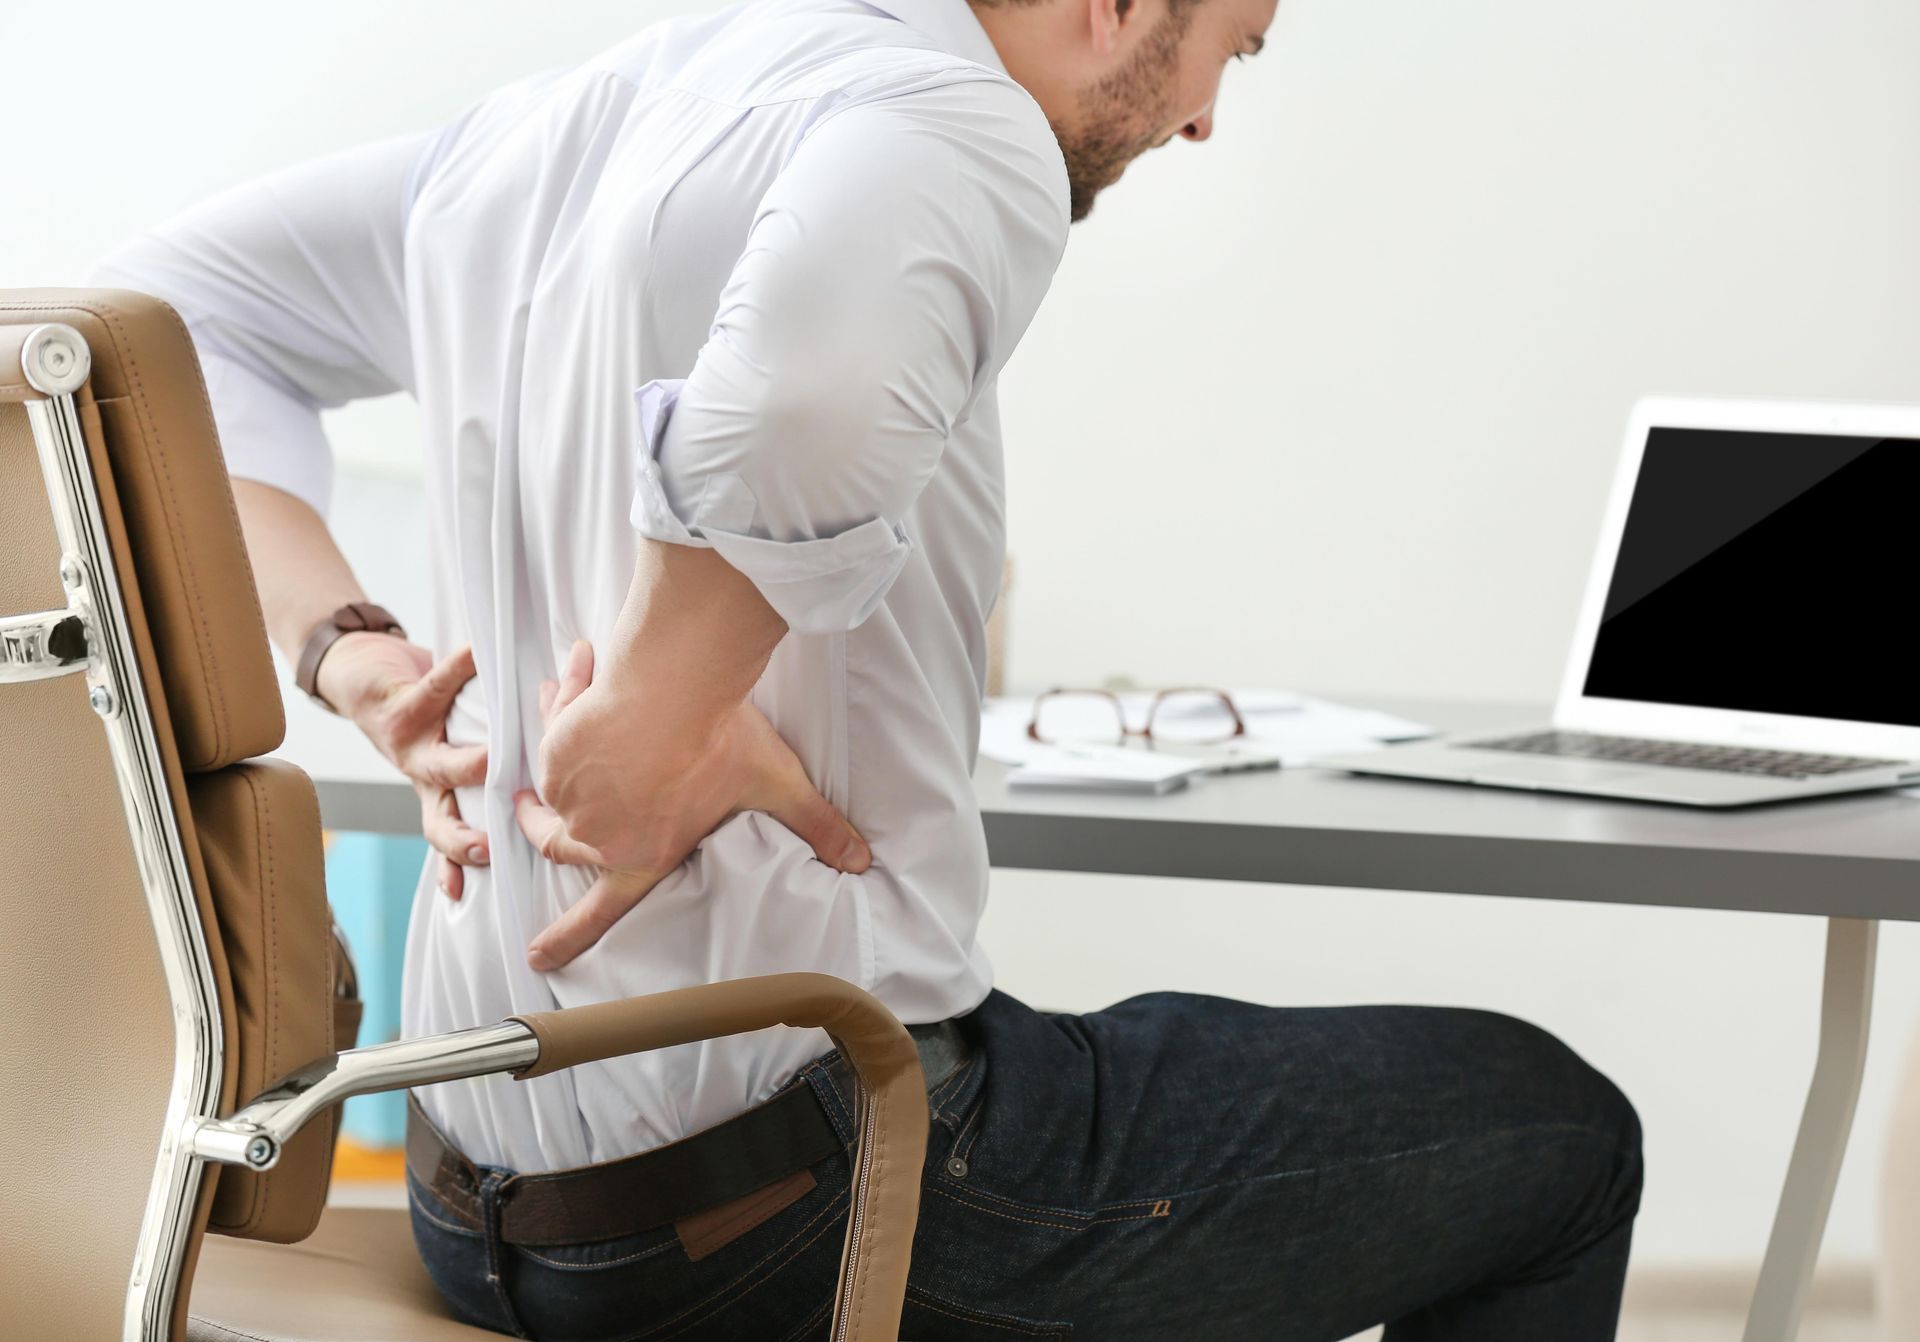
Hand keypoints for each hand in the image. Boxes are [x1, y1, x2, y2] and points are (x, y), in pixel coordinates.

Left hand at [317, 634, 489, 898]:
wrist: (355, 673)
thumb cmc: (415, 712)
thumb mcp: (442, 747)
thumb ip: (484, 765)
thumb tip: (558, 770)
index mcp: (435, 793)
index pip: (449, 840)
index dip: (460, 864)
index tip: (492, 873)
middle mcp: (421, 777)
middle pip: (439, 821)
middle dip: (462, 839)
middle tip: (490, 848)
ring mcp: (409, 746)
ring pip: (438, 765)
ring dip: (468, 765)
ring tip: (496, 760)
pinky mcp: (401, 705)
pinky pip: (436, 686)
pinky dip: (462, 667)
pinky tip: (481, 653)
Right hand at [514, 639, 871, 970]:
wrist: (674, 689)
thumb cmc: (721, 742)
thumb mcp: (776, 788)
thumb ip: (815, 826)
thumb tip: (861, 861)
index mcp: (641, 856)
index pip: (600, 912)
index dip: (567, 937)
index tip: (537, 956)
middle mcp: (598, 832)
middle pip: (556, 844)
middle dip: (538, 829)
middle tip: (530, 814)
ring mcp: (570, 792)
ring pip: (551, 782)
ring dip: (562, 753)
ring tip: (569, 714)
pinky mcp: (556, 747)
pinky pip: (553, 726)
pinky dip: (564, 705)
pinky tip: (579, 676)